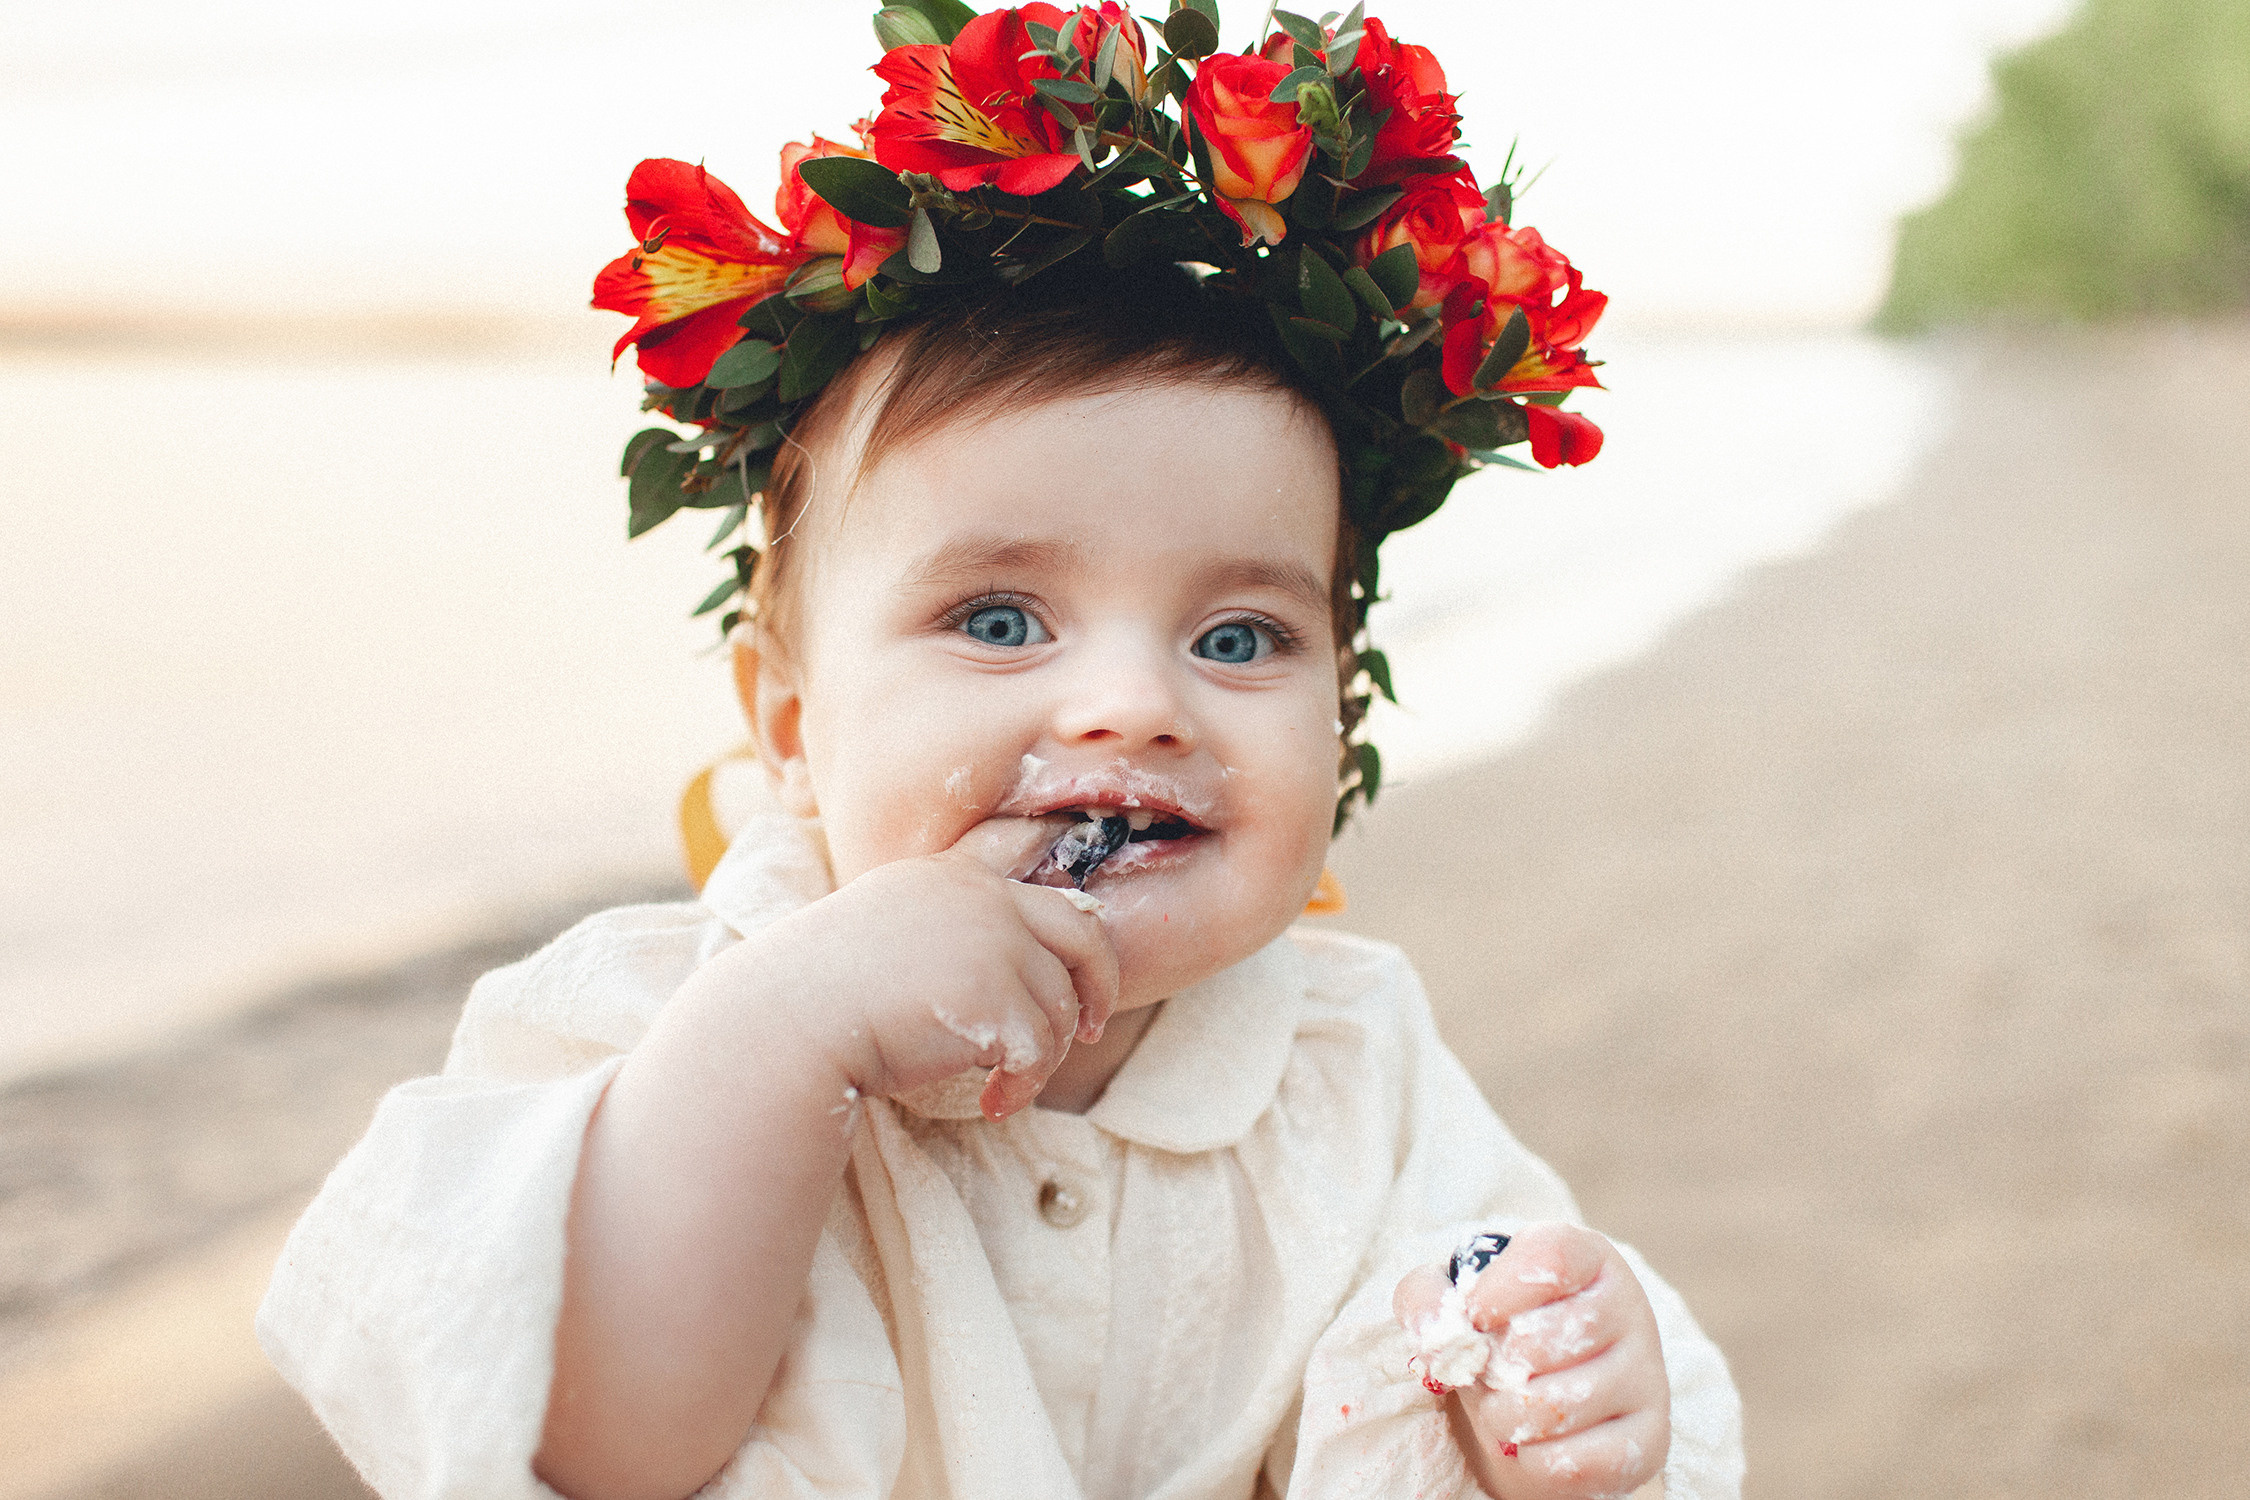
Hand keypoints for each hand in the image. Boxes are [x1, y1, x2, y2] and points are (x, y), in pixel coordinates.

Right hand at [746, 815, 1119, 1119]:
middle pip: (1085, 938)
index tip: (1077, 981)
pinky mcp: (994, 997)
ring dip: (1042, 1057)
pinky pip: (1039, 1052)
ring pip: (1059, 1009)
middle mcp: (985, 900)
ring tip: (1002, 1085)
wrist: (787, 1022)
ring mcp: (993, 944)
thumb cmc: (827, 991)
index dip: (1075, 944)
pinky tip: (993, 1102)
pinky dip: (1024, 1085)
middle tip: (1090, 1031)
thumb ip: (955, 930)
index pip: (1051, 898)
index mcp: (959, 877)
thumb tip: (1021, 968)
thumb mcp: (897, 931)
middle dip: (1099, 988)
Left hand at [1394, 1223, 1669, 1499]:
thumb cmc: (1500, 1333)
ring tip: (1501, 1408)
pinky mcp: (1651, 1438)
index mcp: (1587, 1257)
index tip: (1474, 1315)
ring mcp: (1647, 1375)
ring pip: (1554, 1407)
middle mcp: (1629, 1308)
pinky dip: (1532, 1461)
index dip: (1500, 1289)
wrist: (1543, 1399)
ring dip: (1503, 1417)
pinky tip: (1529, 1442)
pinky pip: (1576, 1463)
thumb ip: (1428, 1297)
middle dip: (1491, 1368)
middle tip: (1487, 1372)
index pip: (1552, 1256)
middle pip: (1540, 1341)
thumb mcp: (1458, 1298)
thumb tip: (1434, 1331)